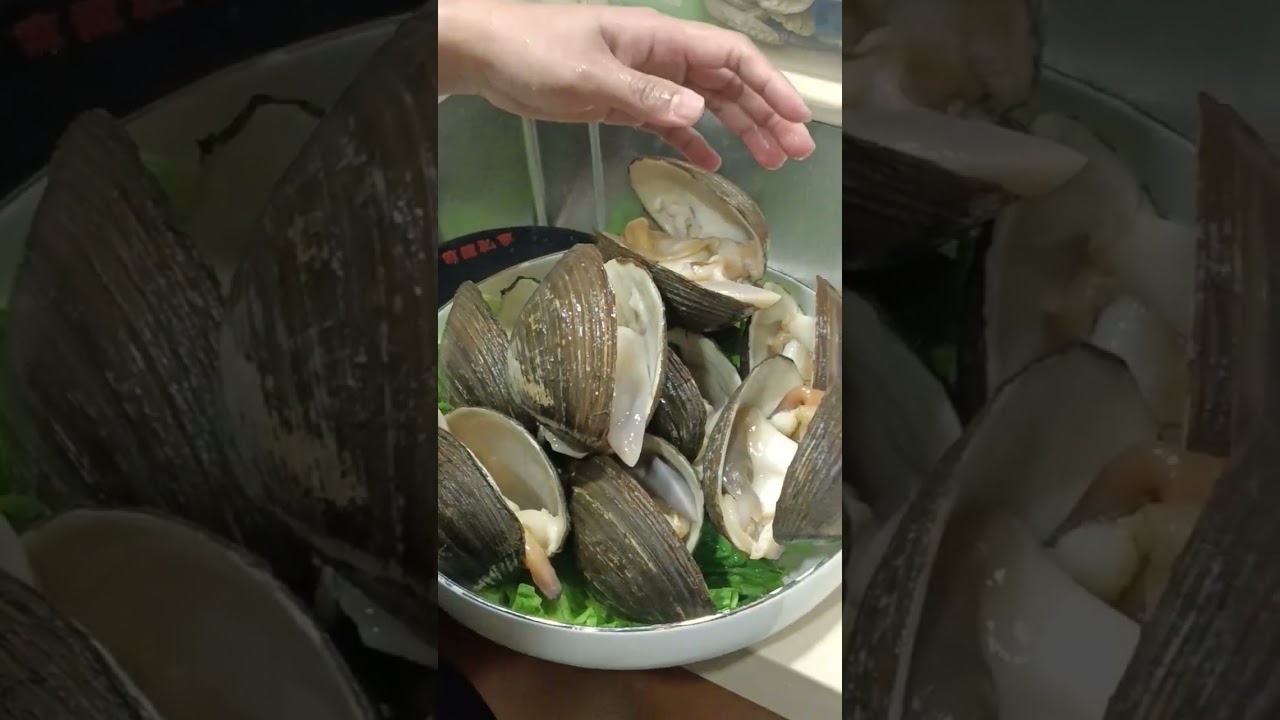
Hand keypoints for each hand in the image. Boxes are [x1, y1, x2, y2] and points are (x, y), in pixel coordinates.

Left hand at [439, 0, 815, 170]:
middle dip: (766, 115)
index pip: (730, 57)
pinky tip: (713, 163)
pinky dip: (693, 141)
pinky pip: (670, 123)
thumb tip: (700, 113)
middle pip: (727, 84)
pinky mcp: (622, 102)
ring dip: (739, 130)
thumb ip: (646, 95)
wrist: (484, 54)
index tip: (796, 117)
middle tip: (797, 152)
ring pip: (705, 105)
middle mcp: (661, 57)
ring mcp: (643, 80)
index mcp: (660, 39)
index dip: (768, 85)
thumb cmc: (535, 51)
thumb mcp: (591, 75)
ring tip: (771, 162)